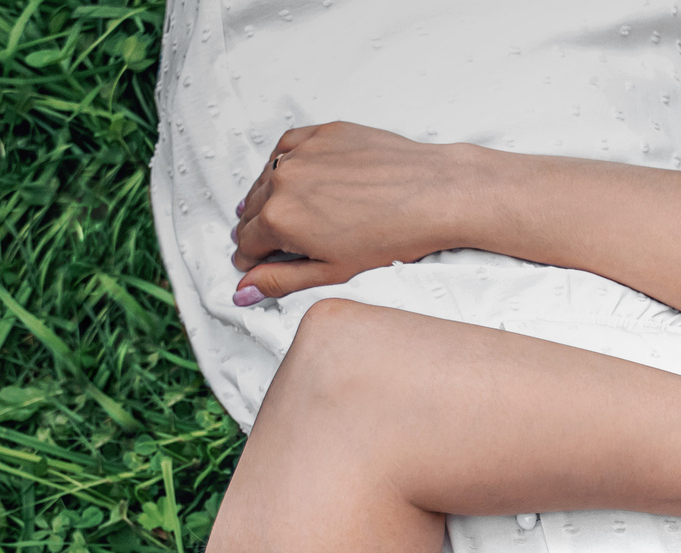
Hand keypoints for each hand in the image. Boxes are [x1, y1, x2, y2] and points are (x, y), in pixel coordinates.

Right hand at [230, 122, 485, 299]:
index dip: (251, 258)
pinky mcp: (322, 133)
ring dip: (269, 197)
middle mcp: (284, 180)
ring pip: (267, 178)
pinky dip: (287, 164)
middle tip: (271, 244)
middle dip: (258, 230)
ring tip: (286, 214)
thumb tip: (244, 290)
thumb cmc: (395, 235)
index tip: (256, 263)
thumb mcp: (332, 273)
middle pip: (253, 210)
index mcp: (281, 218)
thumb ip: (281, 280)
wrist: (436, 195)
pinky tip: (296, 178)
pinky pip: (289, 147)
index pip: (247, 242)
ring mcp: (302, 152)